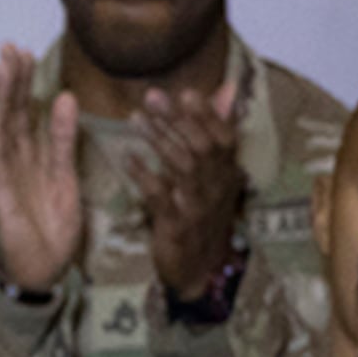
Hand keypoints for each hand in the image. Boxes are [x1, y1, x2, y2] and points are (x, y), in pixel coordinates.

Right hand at [0, 43, 85, 296]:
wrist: (41, 270)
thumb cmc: (52, 229)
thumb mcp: (67, 177)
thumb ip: (65, 140)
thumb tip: (67, 99)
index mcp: (33, 157)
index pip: (28, 112)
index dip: (26, 83)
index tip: (25, 53)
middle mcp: (15, 161)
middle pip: (13, 113)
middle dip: (12, 80)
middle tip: (10, 46)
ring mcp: (6, 176)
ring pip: (5, 129)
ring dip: (4, 96)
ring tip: (4, 65)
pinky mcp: (1, 193)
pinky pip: (0, 159)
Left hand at [133, 80, 248, 303]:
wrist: (200, 270)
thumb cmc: (204, 213)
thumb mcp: (217, 172)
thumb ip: (218, 129)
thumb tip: (229, 87)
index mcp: (227, 172)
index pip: (224, 137)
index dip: (207, 114)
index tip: (185, 91)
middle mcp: (217, 187)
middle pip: (202, 147)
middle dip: (178, 119)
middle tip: (152, 95)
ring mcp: (198, 206)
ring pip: (183, 167)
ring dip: (159, 140)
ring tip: (135, 118)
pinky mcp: (176, 226)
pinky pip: (161, 197)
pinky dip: (144, 175)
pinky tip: (128, 158)